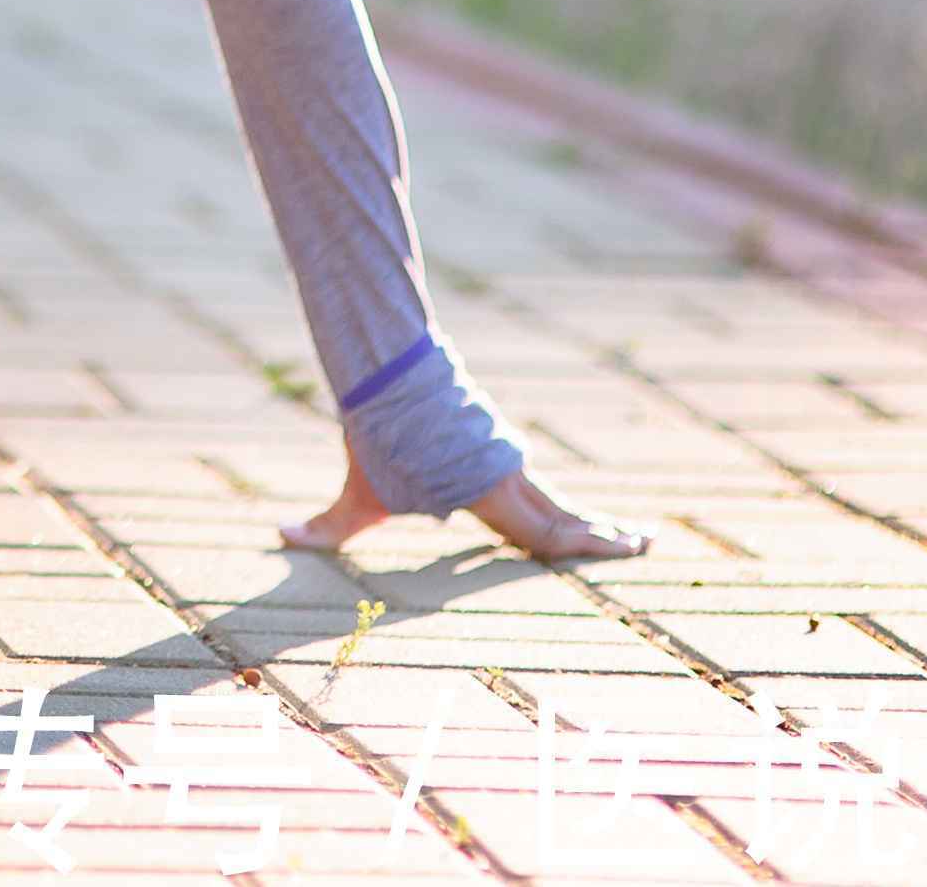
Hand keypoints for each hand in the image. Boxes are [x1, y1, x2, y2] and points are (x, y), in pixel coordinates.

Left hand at [280, 434, 649, 564]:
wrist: (387, 375)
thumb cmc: (376, 438)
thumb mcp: (356, 491)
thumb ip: (325, 525)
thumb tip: (278, 538)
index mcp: (486, 495)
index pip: (543, 530)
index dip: (581, 544)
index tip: (619, 550)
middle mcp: (506, 480)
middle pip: (565, 515)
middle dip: (605, 535)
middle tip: (647, 544)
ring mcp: (506, 463)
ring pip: (559, 498)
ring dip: (593, 518)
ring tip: (636, 534)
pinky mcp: (497, 452)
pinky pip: (540, 485)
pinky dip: (567, 502)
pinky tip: (581, 513)